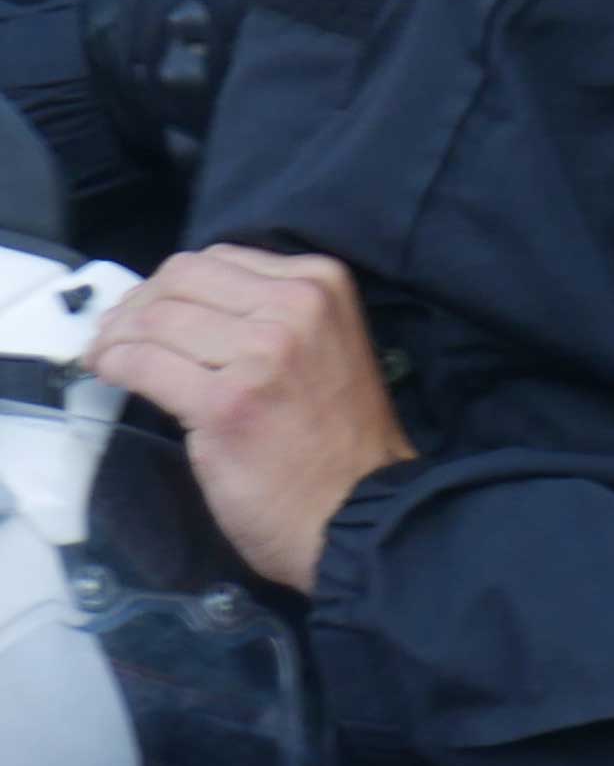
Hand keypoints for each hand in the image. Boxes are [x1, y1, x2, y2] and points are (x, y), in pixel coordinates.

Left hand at [85, 244, 411, 591]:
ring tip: (104, 356)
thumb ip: (270, 313)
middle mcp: (295, 305)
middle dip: (136, 305)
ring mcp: (262, 351)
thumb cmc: (337, 434)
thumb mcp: (323, 342)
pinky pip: (143, 364)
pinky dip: (113, 364)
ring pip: (155, 319)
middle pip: (181, 280)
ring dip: (115, 336)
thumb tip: (179, 304)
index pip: (217, 258)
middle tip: (114, 336)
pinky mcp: (225, 402)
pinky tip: (107, 374)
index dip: (169, 285)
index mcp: (321, 282)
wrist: (358, 506)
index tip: (147, 313)